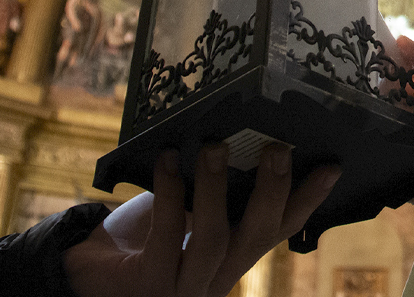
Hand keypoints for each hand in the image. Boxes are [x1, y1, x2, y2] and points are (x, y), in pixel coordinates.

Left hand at [63, 144, 341, 296]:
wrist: (82, 278)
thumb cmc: (139, 240)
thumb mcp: (186, 213)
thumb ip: (215, 193)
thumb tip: (239, 133)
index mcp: (232, 258)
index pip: (279, 230)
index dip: (307, 200)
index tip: (332, 165)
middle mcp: (215, 278)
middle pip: (256, 237)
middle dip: (271, 191)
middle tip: (277, 148)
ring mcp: (181, 287)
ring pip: (212, 239)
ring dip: (215, 189)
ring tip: (214, 146)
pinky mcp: (145, 284)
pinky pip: (163, 237)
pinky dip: (169, 193)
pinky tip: (166, 161)